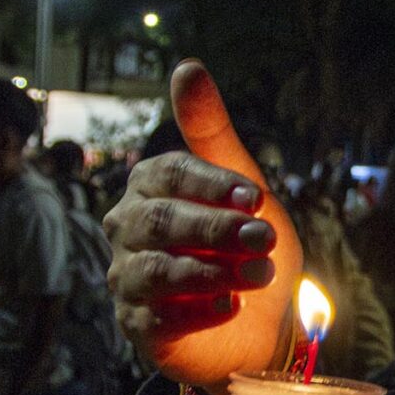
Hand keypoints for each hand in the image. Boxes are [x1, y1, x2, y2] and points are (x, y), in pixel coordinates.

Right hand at [104, 61, 300, 391]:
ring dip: (214, 272)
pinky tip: (234, 307)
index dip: (212, 184)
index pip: (169, 173)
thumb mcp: (243, 191)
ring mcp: (128, 279)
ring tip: (261, 273)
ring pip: (157, 270)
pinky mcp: (138, 327)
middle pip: (160, 221)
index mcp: (150, 187)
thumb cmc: (246, 249)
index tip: (255, 197)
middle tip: (266, 239)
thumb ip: (214, 134)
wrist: (259, 326)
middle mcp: (128, 229)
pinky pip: (159, 317)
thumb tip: (187, 67)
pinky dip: (203, 311)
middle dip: (217, 229)